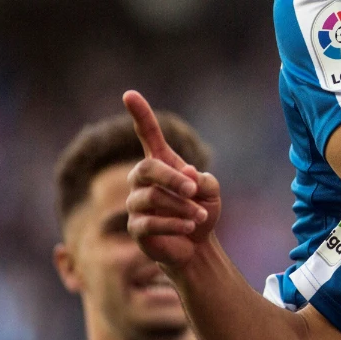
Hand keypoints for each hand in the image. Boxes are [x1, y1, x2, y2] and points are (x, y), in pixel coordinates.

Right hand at [122, 90, 221, 270]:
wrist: (197, 246)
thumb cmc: (201, 211)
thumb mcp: (211, 191)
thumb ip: (202, 180)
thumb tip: (185, 174)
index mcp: (161, 163)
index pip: (147, 134)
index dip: (140, 115)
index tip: (129, 94)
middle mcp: (142, 180)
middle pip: (147, 168)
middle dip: (172, 178)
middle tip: (194, 190)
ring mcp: (135, 204)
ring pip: (151, 198)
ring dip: (181, 206)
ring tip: (200, 216)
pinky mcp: (136, 228)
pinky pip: (150, 222)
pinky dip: (175, 223)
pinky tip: (190, 227)